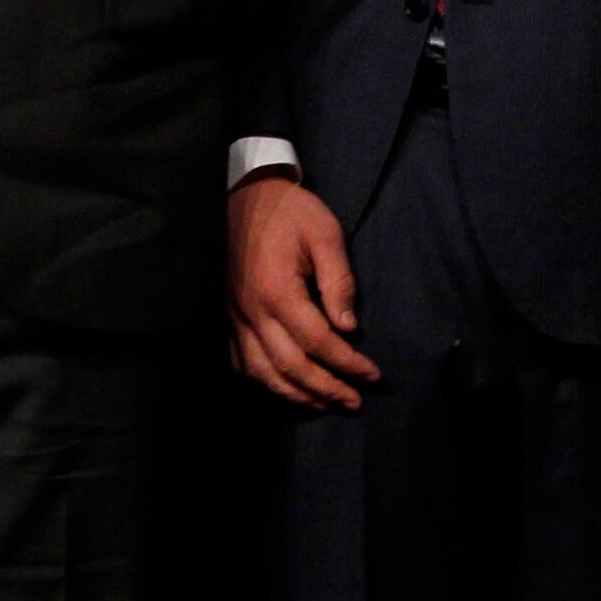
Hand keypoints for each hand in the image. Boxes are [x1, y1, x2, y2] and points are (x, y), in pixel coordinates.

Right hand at [227, 171, 379, 410]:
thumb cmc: (291, 213)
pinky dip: (264, 382)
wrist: (244, 196)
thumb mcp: (325, 235)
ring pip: (262, 373)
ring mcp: (234, 317)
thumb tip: (349, 327)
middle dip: (326, 389)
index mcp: (278, 291)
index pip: (319, 342)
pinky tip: (285, 388)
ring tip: (326, 404)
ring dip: (296, 394)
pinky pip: (241, 362)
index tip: (373, 376)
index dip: (348, 364)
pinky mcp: (227, 316)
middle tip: (355, 402)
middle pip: (290, 367)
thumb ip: (339, 282)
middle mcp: (251, 312)